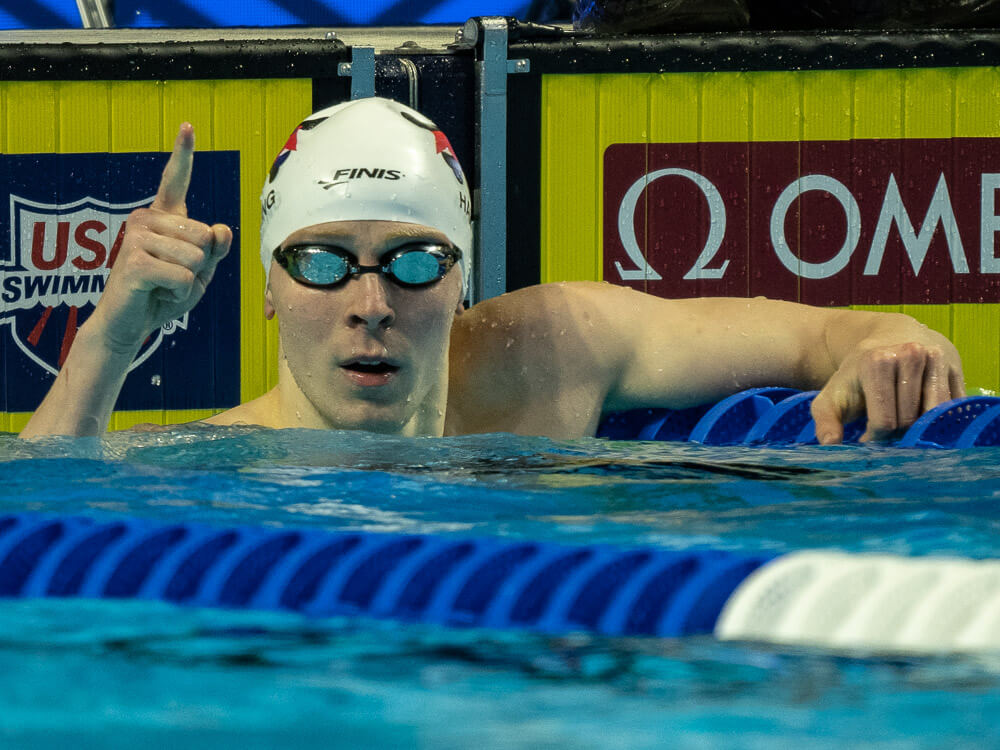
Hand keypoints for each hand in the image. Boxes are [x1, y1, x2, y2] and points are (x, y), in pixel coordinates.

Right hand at [87, 123, 231, 352]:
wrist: (129, 324)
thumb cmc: (163, 295)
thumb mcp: (200, 272)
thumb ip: (214, 250)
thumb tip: (221, 228)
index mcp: (162, 218)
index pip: (175, 181)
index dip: (183, 154)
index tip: (188, 125)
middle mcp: (146, 219)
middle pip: (204, 236)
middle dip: (200, 265)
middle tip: (172, 276)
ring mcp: (136, 237)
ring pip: (196, 257)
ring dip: (188, 281)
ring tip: (162, 285)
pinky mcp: (134, 262)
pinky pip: (183, 276)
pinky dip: (179, 293)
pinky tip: (156, 293)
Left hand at [810, 339, 964, 443]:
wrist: (889, 339)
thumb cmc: (858, 375)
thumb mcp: (832, 395)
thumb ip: (825, 420)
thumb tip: (830, 444)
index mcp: (877, 362)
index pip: (884, 422)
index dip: (875, 438)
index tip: (867, 437)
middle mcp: (910, 355)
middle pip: (909, 421)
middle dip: (896, 433)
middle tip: (885, 427)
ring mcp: (936, 359)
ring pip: (933, 417)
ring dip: (918, 428)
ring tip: (901, 421)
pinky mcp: (955, 368)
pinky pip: (951, 409)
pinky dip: (936, 420)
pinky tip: (921, 415)